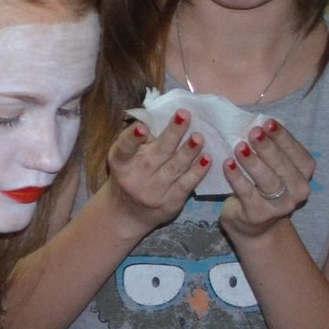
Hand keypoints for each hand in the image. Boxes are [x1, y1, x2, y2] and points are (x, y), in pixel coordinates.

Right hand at [108, 110, 204, 230]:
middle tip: (185, 116)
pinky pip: (186, 184)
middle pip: (157, 154)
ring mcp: (153, 192)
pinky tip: (207, 158)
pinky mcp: (170, 203)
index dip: (132, 138)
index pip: (125, 148)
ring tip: (199, 137)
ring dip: (189, 152)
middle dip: (172, 134)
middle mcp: (135, 178)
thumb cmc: (128, 175)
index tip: (142, 128)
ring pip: (174, 168)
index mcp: (121, 162)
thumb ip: (139, 139)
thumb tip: (160, 114)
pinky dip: (197, 171)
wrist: (127, 214)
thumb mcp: (125, 157)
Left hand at [220, 117, 314, 238]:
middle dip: (267, 147)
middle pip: (283, 166)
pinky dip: (237, 178)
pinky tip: (227, 165)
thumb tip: (258, 124)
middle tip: (252, 132)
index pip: (298, 153)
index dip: (283, 137)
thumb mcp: (272, 167)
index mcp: (304, 174)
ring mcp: (280, 206)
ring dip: (253, 162)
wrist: (253, 224)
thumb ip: (271, 149)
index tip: (267, 123)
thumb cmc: (262, 187)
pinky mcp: (259, 215)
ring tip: (239, 147)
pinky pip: (247, 193)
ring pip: (267, 181)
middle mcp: (298, 191)